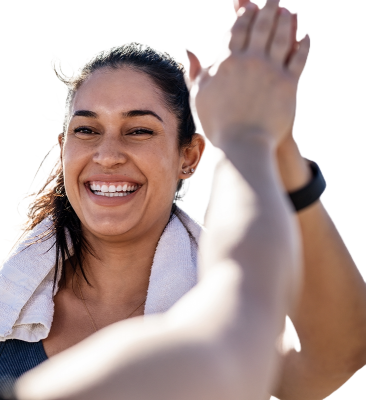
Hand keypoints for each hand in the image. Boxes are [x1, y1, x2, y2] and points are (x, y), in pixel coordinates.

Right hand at [186, 0, 309, 147]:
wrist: (242, 145)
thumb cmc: (218, 124)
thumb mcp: (200, 97)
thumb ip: (196, 72)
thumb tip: (190, 50)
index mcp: (228, 62)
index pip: (238, 30)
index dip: (245, 15)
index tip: (249, 6)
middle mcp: (251, 61)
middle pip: (262, 26)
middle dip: (268, 9)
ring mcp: (272, 71)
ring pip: (281, 37)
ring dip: (286, 20)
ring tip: (288, 11)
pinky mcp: (289, 84)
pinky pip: (300, 57)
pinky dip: (303, 44)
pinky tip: (305, 36)